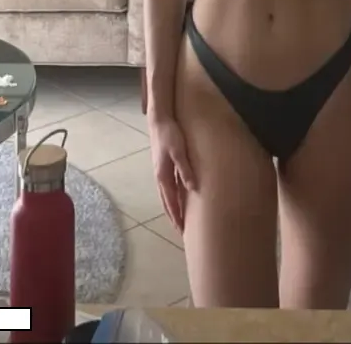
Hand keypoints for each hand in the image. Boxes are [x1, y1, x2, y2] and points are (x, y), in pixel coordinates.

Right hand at [149, 115, 195, 231]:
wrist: (159, 120)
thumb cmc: (170, 134)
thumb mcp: (179, 151)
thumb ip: (185, 169)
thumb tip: (192, 188)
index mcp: (163, 176)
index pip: (171, 202)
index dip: (177, 216)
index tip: (182, 230)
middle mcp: (160, 177)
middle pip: (166, 202)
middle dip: (173, 216)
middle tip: (181, 230)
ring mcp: (160, 171)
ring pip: (165, 195)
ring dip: (171, 208)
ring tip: (178, 217)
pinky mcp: (162, 165)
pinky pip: (167, 186)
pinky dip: (171, 196)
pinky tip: (177, 196)